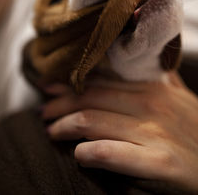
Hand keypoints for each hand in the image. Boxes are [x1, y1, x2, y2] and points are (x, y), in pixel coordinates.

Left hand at [43, 74, 197, 192]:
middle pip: (92, 98)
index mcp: (154, 90)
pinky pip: (112, 153)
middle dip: (61, 104)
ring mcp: (156, 132)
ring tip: (51, 131)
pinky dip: (90, 153)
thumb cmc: (196, 133)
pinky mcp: (160, 162)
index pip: (102, 82)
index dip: (72, 85)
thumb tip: (144, 65)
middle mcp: (152, 105)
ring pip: (94, 121)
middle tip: (44, 112)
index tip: (51, 88)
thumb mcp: (181, 100)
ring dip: (65, 126)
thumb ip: (162, 81)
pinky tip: (79, 156)